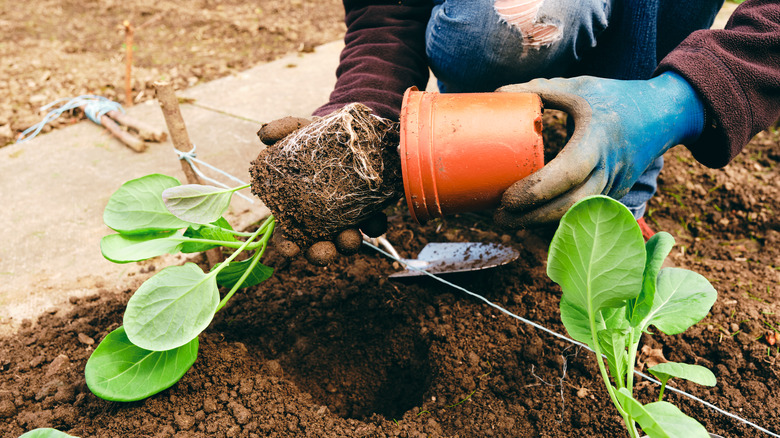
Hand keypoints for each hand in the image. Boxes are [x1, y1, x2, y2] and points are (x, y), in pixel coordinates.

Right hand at [257, 116, 387, 265]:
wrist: (352, 131)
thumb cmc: (317, 136)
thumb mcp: (300, 129)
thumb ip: (281, 130)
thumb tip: (263, 134)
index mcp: (298, 207)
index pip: (289, 236)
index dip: (288, 246)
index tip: (289, 249)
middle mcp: (322, 218)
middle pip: (319, 246)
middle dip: (320, 254)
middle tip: (322, 252)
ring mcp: (347, 216)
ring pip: (347, 240)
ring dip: (347, 244)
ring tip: (349, 238)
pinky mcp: (371, 208)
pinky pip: (374, 224)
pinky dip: (375, 226)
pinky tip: (375, 221)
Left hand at [494, 72, 704, 227]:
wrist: (664, 115)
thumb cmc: (616, 99)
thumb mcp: (580, 88)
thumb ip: (539, 90)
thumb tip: (497, 93)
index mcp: (598, 140)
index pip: (568, 173)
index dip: (536, 190)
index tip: (506, 198)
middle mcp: (609, 169)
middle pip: (571, 206)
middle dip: (532, 217)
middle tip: (498, 217)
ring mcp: (614, 186)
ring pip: (577, 216)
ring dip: (542, 223)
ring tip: (508, 220)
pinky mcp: (614, 196)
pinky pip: (584, 214)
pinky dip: (557, 220)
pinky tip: (532, 219)